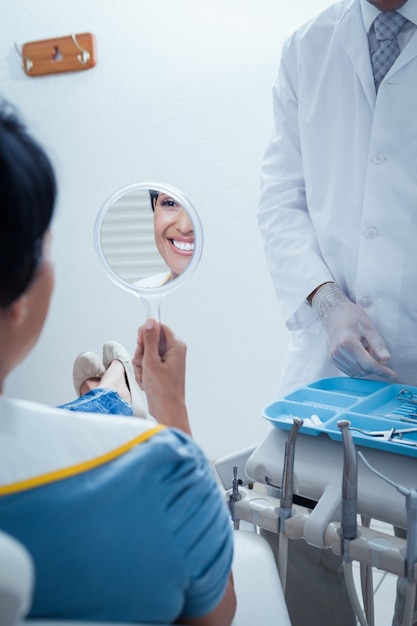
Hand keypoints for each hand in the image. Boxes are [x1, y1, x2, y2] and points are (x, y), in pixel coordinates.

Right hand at [133, 319, 190, 433]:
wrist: (167, 409)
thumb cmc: (163, 389)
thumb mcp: (151, 361)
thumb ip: (150, 339)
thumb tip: (150, 321)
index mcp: (176, 345)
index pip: (159, 326)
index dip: (146, 332)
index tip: (140, 342)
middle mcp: (173, 351)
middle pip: (150, 339)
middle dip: (141, 352)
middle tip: (143, 364)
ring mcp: (167, 360)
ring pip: (146, 352)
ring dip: (141, 364)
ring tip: (145, 376)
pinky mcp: (162, 368)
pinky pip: (147, 363)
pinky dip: (143, 371)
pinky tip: (146, 381)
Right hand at [312, 283, 396, 379]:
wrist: (334, 312)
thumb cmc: (352, 316)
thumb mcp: (369, 327)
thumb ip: (378, 344)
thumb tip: (386, 359)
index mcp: (348, 343)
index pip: (368, 364)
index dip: (382, 370)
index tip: (392, 374)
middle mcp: (338, 352)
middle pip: (362, 370)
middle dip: (374, 366)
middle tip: (375, 351)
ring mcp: (334, 357)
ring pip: (356, 373)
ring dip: (365, 367)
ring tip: (366, 350)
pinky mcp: (332, 359)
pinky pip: (349, 371)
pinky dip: (358, 367)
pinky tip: (359, 354)